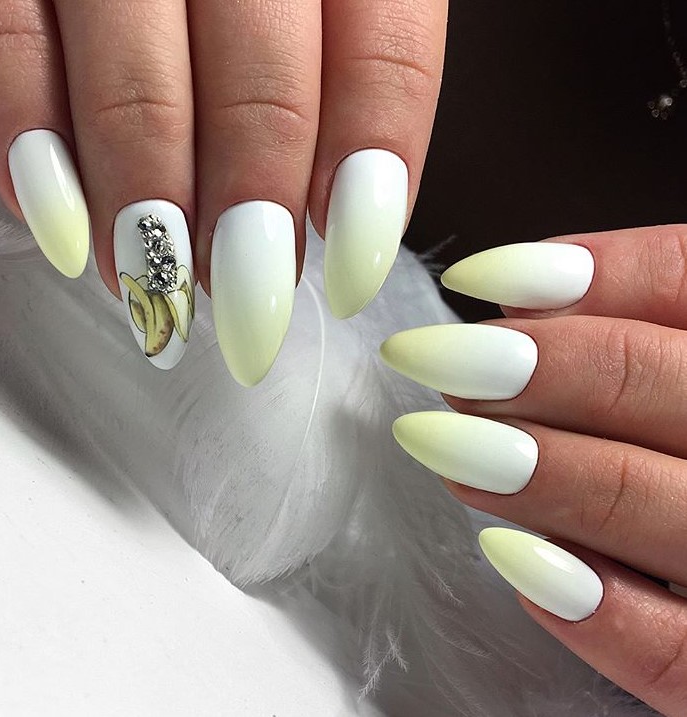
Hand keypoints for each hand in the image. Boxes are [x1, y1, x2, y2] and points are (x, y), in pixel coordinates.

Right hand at [0, 0, 445, 378]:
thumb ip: (348, 76)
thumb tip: (333, 222)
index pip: (384, 58)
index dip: (371, 186)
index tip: (349, 277)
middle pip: (262, 87)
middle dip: (252, 214)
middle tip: (247, 300)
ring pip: (135, 80)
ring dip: (150, 209)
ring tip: (158, 288)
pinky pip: (1, 41)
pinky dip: (31, 147)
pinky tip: (65, 232)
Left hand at [382, 226, 686, 715]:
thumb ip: (636, 338)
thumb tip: (519, 305)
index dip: (592, 272)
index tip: (477, 276)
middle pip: (658, 382)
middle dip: (532, 365)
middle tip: (435, 359)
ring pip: (645, 502)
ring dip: (527, 465)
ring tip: (439, 442)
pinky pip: (674, 654)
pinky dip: (591, 607)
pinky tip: (511, 560)